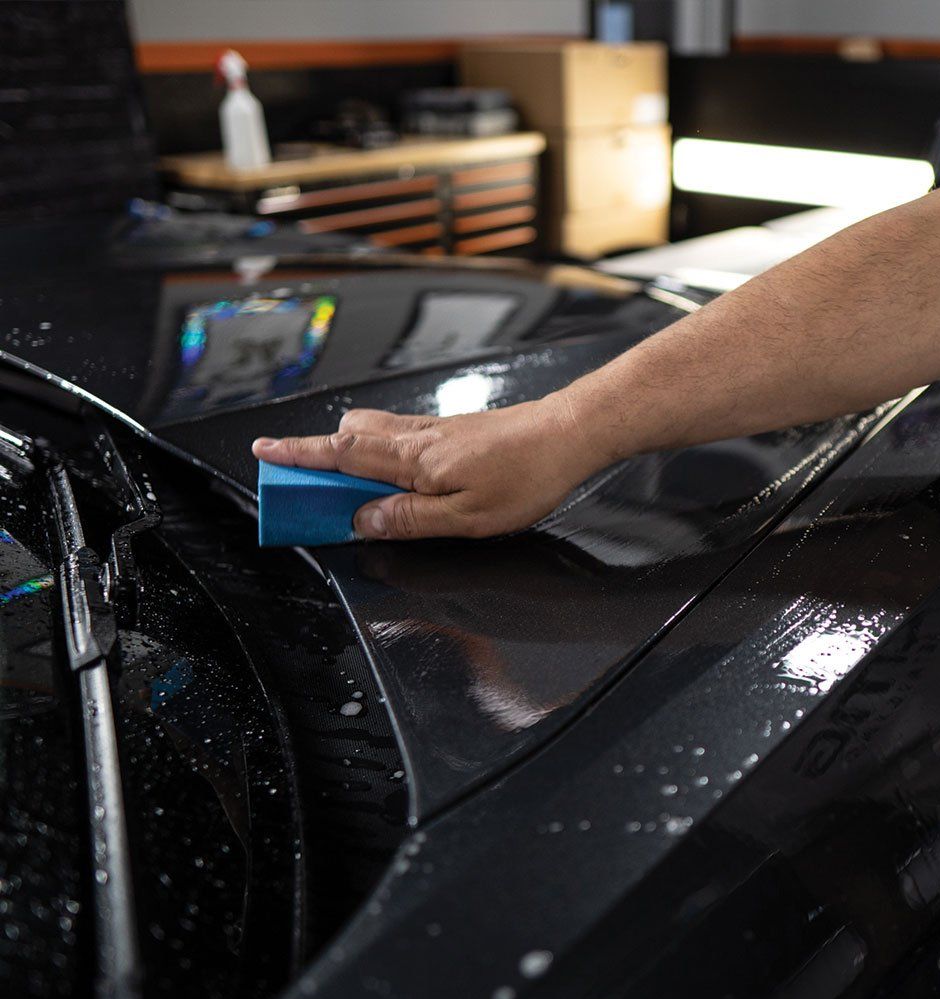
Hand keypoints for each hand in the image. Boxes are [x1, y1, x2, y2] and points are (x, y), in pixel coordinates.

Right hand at [250, 395, 602, 540]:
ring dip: (349, 451)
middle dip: (317, 453)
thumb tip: (362, 521)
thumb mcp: (466, 518)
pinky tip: (396, 474)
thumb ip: (409, 520)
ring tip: (345, 484)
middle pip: (350, 436)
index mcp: (414, 460)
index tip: (265, 453)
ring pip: (375, 431)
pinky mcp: (454, 429)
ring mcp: (436, 429)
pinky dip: (381, 449)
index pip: (341, 455)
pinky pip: (401, 434)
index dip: (299, 455)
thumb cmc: (527, 475)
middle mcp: (419, 437)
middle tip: (299, 478)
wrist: (568, 434)